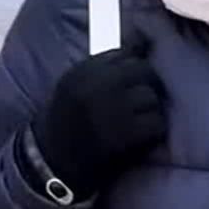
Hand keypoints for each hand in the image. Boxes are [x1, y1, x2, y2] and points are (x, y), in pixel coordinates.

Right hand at [28, 49, 167, 201]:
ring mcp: (111, 110)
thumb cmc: (67, 124)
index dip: (135, 65)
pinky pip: (155, 123)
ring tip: (139, 121)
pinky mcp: (125, 134)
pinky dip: (153, 131)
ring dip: (151, 110)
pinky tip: (141, 138)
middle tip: (143, 101)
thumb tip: (141, 45)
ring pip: (152, 97)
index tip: (136, 78)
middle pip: (143, 71)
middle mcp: (96, 86)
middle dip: (148, 85)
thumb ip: (103, 68)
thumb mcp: (75, 87)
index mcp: (83, 72)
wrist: (52, 164)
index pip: (125, 52)